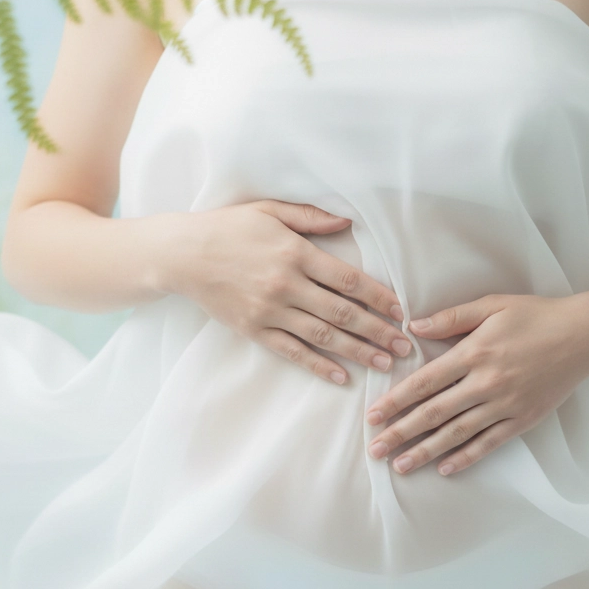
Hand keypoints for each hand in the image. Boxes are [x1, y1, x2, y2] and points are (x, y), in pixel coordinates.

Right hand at [160, 200, 413, 383]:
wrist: (182, 255)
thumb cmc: (229, 228)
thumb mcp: (270, 211)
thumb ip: (311, 217)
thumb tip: (349, 222)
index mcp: (296, 253)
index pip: (349, 280)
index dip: (379, 297)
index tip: (401, 311)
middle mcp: (287, 284)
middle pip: (343, 312)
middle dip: (378, 331)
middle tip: (405, 346)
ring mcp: (270, 311)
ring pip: (323, 335)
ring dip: (358, 352)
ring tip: (385, 364)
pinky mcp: (255, 330)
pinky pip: (292, 352)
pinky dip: (318, 365)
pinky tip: (341, 376)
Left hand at [365, 293, 588, 474]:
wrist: (585, 335)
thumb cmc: (536, 315)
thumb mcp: (492, 305)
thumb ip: (451, 318)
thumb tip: (414, 327)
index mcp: (473, 353)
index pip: (424, 382)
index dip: (395, 401)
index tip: (373, 416)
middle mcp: (485, 383)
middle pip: (433, 413)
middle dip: (400, 433)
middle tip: (374, 450)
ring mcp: (504, 405)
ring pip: (456, 434)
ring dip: (425, 451)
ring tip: (400, 465)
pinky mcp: (522, 419)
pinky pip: (488, 443)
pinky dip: (465, 457)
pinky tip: (444, 468)